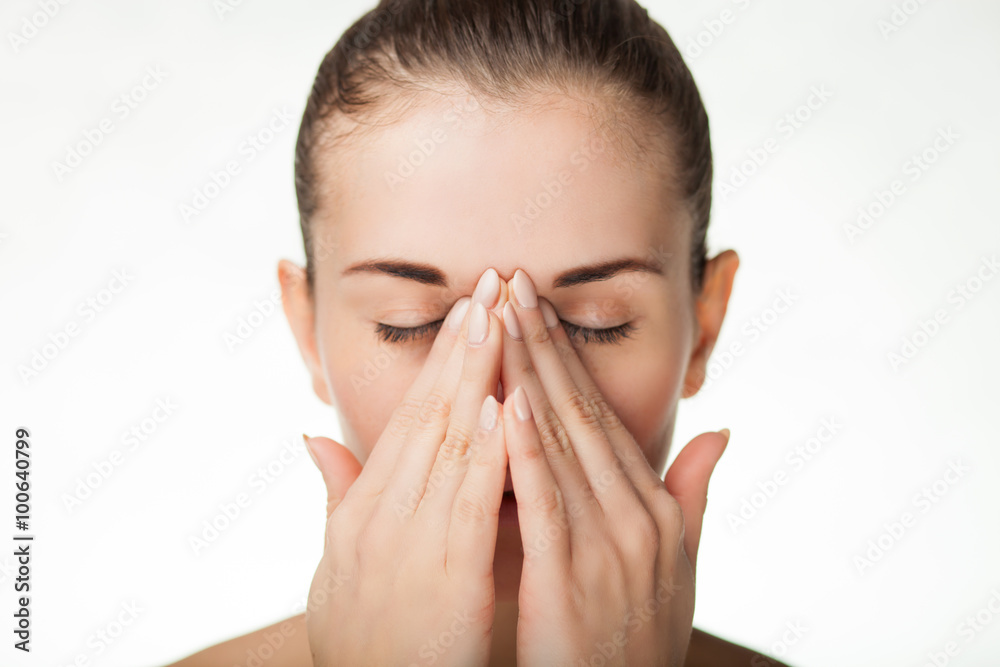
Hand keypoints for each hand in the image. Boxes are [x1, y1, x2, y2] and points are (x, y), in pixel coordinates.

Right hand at [302, 285, 508, 666]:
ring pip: (446, 444)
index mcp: (363, 507)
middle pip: (427, 414)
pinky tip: (503, 406)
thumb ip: (335, 496)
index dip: (440, 361)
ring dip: (475, 377)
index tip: (469, 310)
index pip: (408, 417)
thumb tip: (314, 437)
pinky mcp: (442, 577)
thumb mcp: (337, 563)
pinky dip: (484, 451)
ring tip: (499, 320)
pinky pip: (466, 504)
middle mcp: (380, 514)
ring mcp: (408, 542)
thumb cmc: (362, 638)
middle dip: (462, 347)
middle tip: (492, 286)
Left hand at [498, 269, 729, 666]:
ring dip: (529, 376)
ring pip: (561, 443)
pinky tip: (507, 404)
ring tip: (501, 319)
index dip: (568, 357)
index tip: (536, 306)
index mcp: (654, 507)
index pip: (603, 415)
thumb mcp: (680, 563)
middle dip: (542, 344)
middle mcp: (637, 515)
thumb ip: (694, 493)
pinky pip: (546, 504)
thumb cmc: (641, 638)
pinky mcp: (571, 580)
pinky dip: (526, 451)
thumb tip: (720, 431)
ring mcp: (608, 545)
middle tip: (512, 283)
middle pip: (581, 412)